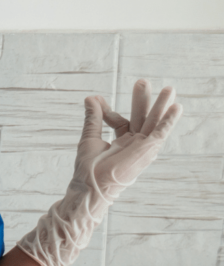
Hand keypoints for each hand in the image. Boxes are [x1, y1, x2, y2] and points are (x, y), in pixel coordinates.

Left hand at [74, 79, 182, 204]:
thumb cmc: (89, 167)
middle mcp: (133, 144)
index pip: (120, 121)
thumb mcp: (90, 136)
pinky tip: (176, 108)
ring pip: (153, 123)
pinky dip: (168, 121)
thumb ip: (93, 117)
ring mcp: (141, 147)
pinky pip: (160, 133)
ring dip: (161, 106)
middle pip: (141, 118)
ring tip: (170, 88)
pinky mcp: (147, 150)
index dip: (108, 110)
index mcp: (121, 142)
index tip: (97, 100)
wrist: (91, 184)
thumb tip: (91, 97)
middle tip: (143, 81)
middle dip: (143, 101)